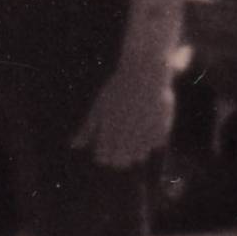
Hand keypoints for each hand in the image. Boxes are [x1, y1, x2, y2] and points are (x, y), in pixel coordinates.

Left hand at [78, 53, 169, 169]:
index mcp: (108, 128)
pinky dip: (151, 144)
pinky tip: (148, 136)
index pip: (104, 156)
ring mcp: (145, 130)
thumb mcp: (98, 109)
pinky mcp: (162, 126)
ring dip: (136, 155)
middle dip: (119, 161)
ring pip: (140, 155)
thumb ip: (86, 129)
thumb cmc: (117, 91)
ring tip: (134, 144)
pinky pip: (156, 144)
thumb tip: (74, 147)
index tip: (104, 156)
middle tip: (120, 155)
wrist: (144, 74)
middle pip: (121, 159)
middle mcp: (126, 131)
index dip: (104, 158)